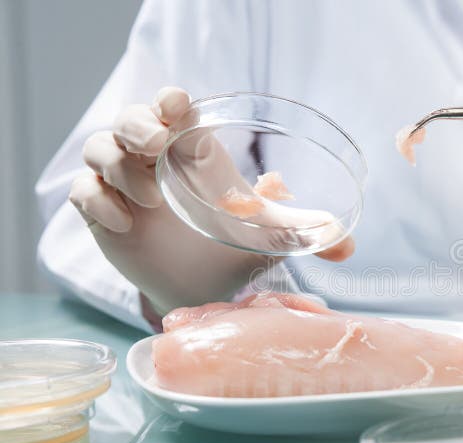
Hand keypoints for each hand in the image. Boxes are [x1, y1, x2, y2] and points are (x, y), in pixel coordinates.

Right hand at [70, 87, 353, 316]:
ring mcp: (123, 185)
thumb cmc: (229, 250)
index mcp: (192, 153)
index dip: (168, 100)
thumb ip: (300, 235)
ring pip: (98, 149)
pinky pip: (82, 193)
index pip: (171, 106)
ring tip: (151, 203)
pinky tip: (125, 225)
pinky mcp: (101, 213)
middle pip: (126, 118)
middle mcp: (153, 162)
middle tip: (156, 151)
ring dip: (118, 168)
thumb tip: (347, 244)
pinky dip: (98, 204)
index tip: (176, 109)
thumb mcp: (266, 240)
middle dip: (136, 127)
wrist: (197, 289)